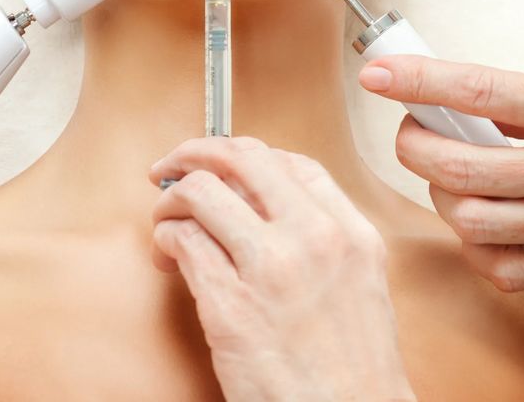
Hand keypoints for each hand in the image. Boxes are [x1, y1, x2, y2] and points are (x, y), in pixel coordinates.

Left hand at [148, 136, 415, 401]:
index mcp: (350, 232)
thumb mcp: (359, 283)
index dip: (244, 155)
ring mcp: (271, 268)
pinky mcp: (230, 306)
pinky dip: (165, 238)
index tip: (223, 164)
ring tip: (165, 217)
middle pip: (241, 159)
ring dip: (172, 198)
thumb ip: (322, 235)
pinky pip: (182, 241)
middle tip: (174, 166)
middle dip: (196, 153)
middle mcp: (313, 238)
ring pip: (201, 191)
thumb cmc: (353, 371)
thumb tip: (261, 202)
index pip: (291, 161)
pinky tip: (167, 253)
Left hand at [358, 56, 523, 291]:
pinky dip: (472, 242)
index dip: (419, 81)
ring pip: (469, 220)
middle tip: (413, 127)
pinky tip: (480, 214)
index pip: (481, 93)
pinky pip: (499, 266)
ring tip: (448, 170)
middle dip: (414, 143)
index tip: (378, 73)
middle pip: (459, 167)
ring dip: (439, 191)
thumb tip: (451, 98)